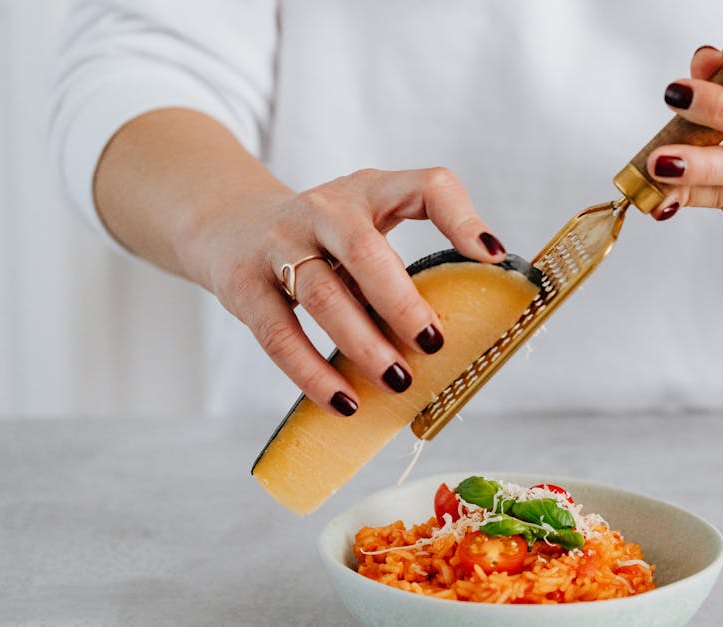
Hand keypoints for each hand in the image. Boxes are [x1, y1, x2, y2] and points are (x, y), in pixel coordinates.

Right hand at [183, 168, 505, 415]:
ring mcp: (279, 243)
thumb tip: (480, 316)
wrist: (229, 226)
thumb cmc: (323, 238)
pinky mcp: (244, 284)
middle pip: (364, 249)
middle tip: (433, 343)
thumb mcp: (369, 224)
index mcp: (369, 191)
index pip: (426, 186)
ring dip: (363, 343)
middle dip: (401, 301)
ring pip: (321, 295)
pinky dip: (312, 372)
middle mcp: (323, 209)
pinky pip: (279, 334)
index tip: (493, 258)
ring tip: (397, 381)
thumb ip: (416, 253)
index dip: (462, 218)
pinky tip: (344, 401)